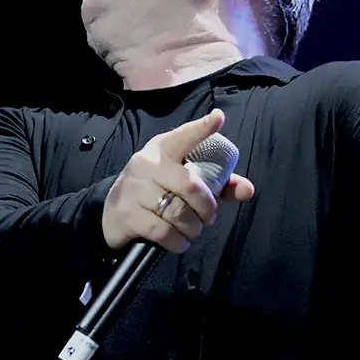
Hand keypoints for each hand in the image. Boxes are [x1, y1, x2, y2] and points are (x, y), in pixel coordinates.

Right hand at [102, 108, 254, 252]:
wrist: (111, 213)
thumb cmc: (156, 192)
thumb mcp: (180, 180)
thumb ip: (216, 184)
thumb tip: (248, 190)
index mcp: (163, 149)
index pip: (184, 136)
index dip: (202, 128)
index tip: (218, 118)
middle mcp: (146, 164)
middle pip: (190, 185)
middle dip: (207, 208)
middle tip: (209, 217)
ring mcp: (134, 189)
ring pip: (179, 212)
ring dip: (194, 228)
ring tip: (194, 230)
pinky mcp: (128, 214)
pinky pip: (164, 231)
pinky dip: (179, 242)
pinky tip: (180, 241)